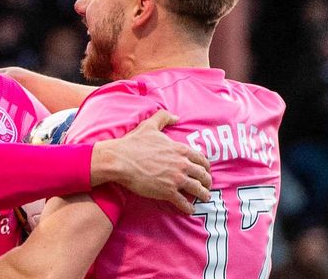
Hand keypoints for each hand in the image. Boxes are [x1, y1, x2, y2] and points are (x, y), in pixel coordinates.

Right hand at [94, 110, 211, 213]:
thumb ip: (164, 117)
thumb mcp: (149, 125)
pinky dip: (188, 208)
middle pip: (203, 175)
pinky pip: (183, 202)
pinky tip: (190, 210)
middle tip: (206, 186)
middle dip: (207, 181)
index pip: (201, 159)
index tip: (205, 171)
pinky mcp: (167, 192)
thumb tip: (176, 117)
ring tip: (204, 198)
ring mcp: (176, 179)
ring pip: (197, 189)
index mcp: (179, 149)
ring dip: (202, 194)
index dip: (205, 166)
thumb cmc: (133, 143)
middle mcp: (181, 164)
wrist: (120, 160)